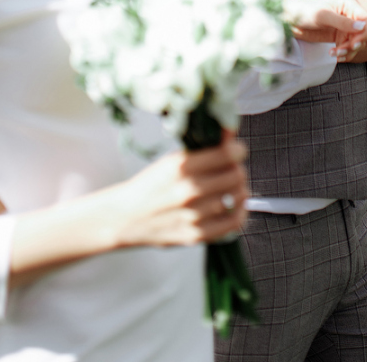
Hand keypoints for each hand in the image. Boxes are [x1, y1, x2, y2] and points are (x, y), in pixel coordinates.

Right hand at [115, 132, 248, 247]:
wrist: (126, 218)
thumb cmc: (150, 186)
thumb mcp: (172, 160)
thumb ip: (204, 148)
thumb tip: (230, 132)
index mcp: (182, 167)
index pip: (228, 154)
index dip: (237, 150)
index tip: (236, 150)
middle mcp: (189, 191)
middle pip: (236, 175)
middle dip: (237, 168)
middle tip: (230, 169)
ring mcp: (194, 215)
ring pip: (238, 197)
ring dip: (238, 189)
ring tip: (229, 187)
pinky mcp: (197, 235)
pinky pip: (233, 223)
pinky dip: (239, 212)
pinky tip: (233, 206)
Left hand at [283, 0, 366, 56]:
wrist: (290, 18)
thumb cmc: (305, 10)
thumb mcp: (323, 16)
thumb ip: (343, 22)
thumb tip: (362, 26)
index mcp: (349, 5)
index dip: (364, 34)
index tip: (354, 44)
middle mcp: (350, 15)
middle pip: (364, 34)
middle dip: (355, 45)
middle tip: (340, 51)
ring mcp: (345, 27)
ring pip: (357, 43)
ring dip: (349, 51)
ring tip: (334, 54)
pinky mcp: (339, 36)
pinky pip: (348, 48)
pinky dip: (344, 54)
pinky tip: (334, 55)